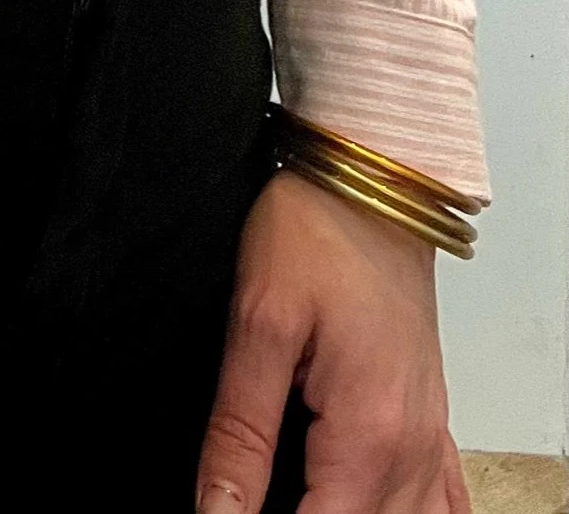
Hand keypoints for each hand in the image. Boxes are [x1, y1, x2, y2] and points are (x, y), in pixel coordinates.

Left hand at [196, 168, 471, 513]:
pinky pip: (444, 502)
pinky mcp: (430, 416)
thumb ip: (238, 433)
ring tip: (302, 493)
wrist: (371, 181)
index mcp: (366, 436)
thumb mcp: (257, 325)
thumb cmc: (314, 233)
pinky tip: (380, 507)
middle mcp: (408, 449)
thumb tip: (216, 513)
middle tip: (249, 497)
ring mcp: (427, 435)